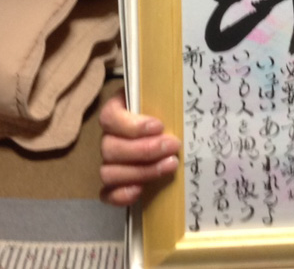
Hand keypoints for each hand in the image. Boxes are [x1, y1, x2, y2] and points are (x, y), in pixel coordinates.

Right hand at [99, 90, 181, 205]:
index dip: (132, 125)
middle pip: (110, 148)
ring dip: (141, 171)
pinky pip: (107, 194)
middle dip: (144, 150)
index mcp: (117, 111)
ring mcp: (110, 162)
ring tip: (170, 165)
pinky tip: (140, 191)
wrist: (170, 129)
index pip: (110, 118)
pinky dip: (121, 195)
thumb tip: (186, 101)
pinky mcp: (115, 184)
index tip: (159, 126)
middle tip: (173, 146)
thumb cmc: (167, 108)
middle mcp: (109, 137)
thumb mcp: (165, 98)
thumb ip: (167, 99)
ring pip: (109, 172)